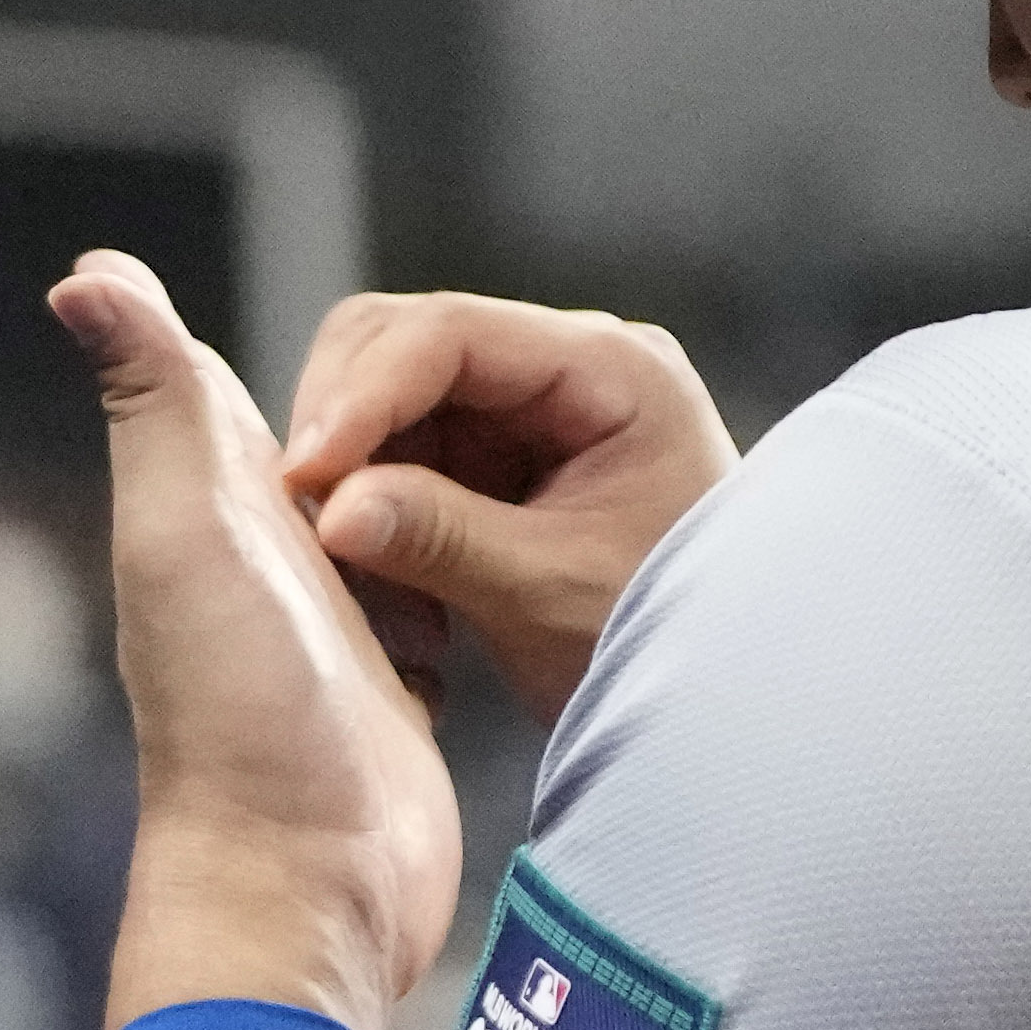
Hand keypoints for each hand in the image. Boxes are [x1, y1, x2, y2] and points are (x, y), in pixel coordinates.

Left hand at [51, 248, 463, 1029]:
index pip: (243, 402)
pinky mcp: (392, 700)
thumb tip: (82, 272)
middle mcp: (264, 575)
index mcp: (213, 520)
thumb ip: (157, 404)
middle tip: (482, 368)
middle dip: (388, 417)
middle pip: (327, 462)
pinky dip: (457, 574)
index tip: (383, 316)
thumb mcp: (188, 533)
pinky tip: (495, 561)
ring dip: (426, 490)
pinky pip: (427, 609)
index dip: (312, 358)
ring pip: (380, 531)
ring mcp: (330, 641)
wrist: (302, 888)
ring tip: (506, 444)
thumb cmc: (241, 715)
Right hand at [271, 290, 736, 722]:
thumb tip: (329, 509)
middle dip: (344, 422)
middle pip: (404, 340)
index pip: (451, 333)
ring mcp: (529, 407)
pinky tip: (382, 579)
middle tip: (304, 515)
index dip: (360, 395)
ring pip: (388, 397)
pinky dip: (371, 506)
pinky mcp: (498, 456)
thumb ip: (443, 540)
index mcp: (612, 369)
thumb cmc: (674, 640)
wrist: (726, 696)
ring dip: (350, 471)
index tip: (304, 475)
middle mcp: (568, 365)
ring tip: (350, 567)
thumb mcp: (554, 594)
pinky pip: (400, 452)